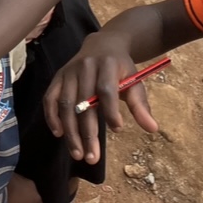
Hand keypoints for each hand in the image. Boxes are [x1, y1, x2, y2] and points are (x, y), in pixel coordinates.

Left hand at [6, 174, 45, 202]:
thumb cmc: (12, 201)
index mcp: (38, 199)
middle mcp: (34, 189)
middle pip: (32, 202)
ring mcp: (24, 180)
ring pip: (24, 194)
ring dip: (19, 200)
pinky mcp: (15, 176)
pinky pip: (16, 188)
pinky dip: (13, 193)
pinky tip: (6, 197)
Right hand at [43, 30, 157, 165]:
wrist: (102, 45)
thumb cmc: (120, 68)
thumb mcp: (134, 80)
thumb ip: (141, 104)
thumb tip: (152, 129)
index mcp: (107, 64)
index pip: (106, 89)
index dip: (110, 110)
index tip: (118, 129)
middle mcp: (85, 67)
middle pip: (83, 102)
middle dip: (87, 132)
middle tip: (91, 158)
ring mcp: (69, 72)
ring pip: (66, 104)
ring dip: (70, 131)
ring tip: (77, 153)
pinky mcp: (58, 77)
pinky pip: (50, 98)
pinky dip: (52, 116)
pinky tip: (58, 134)